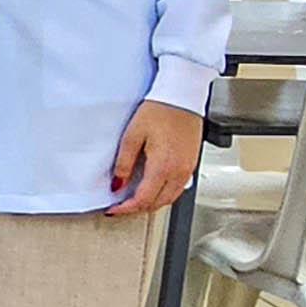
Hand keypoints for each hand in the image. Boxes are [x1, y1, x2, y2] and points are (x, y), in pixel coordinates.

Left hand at [106, 99, 205, 216]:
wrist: (182, 97)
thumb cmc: (160, 110)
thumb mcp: (132, 136)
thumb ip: (123, 163)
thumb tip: (117, 184)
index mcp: (162, 167)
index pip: (142, 200)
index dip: (125, 209)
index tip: (114, 209)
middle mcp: (178, 172)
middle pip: (156, 204)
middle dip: (137, 209)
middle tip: (121, 207)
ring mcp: (187, 169)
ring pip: (169, 199)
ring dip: (151, 204)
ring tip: (134, 200)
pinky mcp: (191, 164)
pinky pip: (178, 189)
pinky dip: (163, 195)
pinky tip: (152, 188)